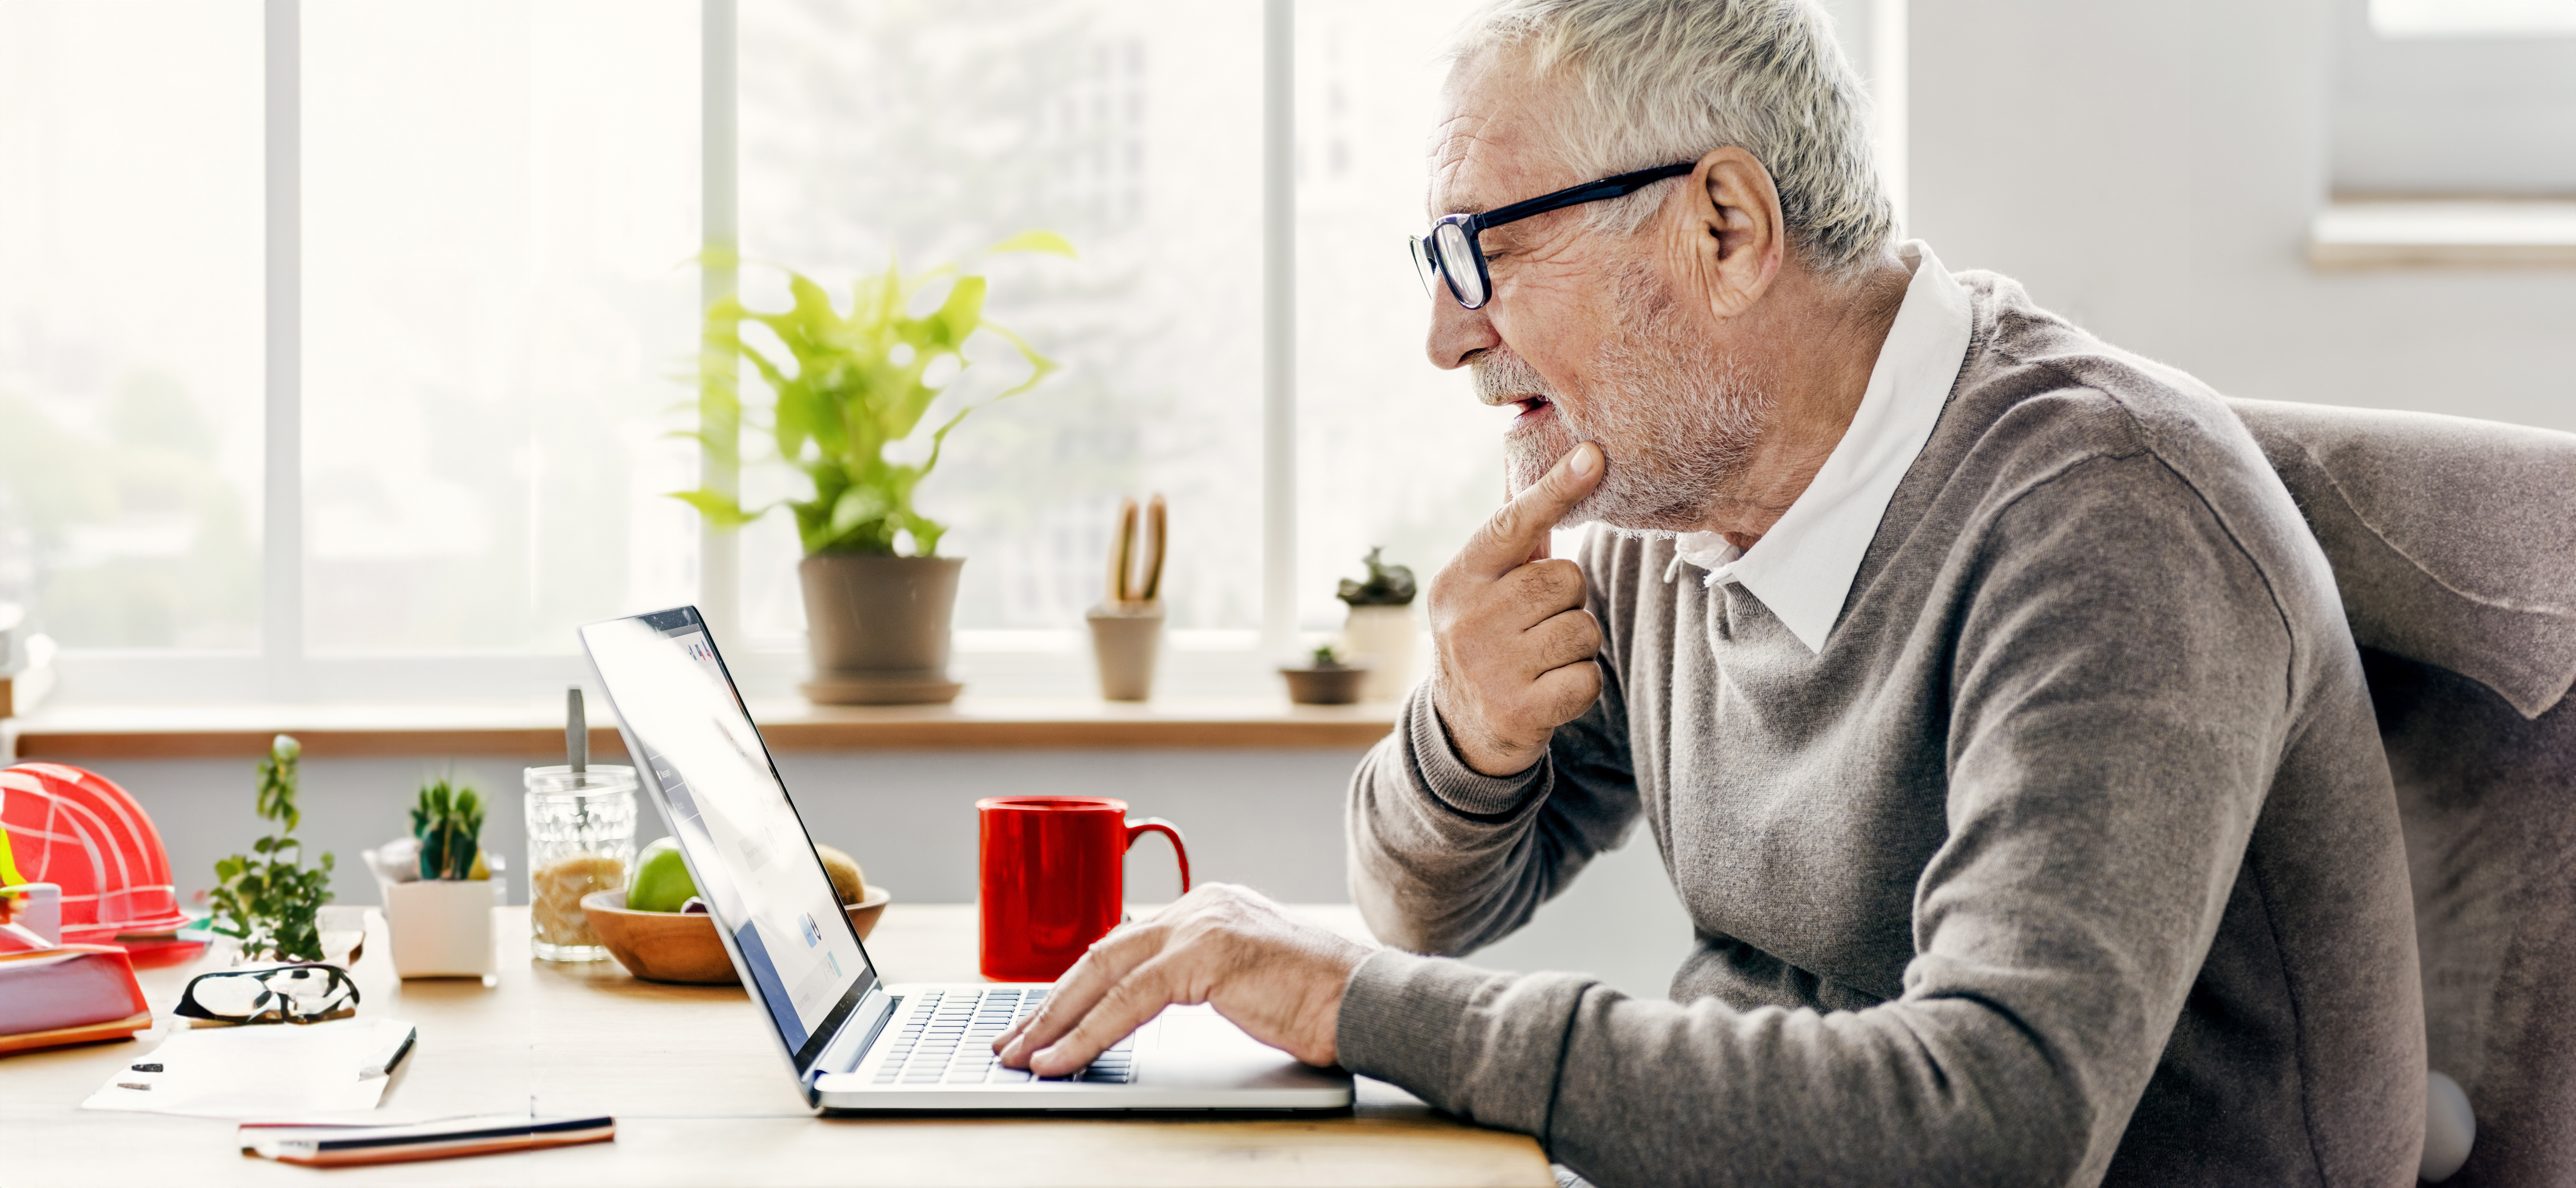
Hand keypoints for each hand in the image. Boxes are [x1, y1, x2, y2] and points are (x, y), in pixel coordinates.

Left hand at [993, 884, 1371, 1075]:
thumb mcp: (1244, 977)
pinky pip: (1128, 1002)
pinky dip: (1087, 1034)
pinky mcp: (1206, 957)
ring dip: (1055, 1020)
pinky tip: (1061, 1058)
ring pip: (1104, 975)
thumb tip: (1144, 999)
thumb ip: (1197, 975)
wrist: (1368, 999)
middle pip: (1101, 954)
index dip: (1077, 985)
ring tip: (1022, 1055)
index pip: (1123, 944)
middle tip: (1012, 1040)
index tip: (1042, 1019)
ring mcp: (1201, 926)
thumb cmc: (1317, 999)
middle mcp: (1199, 906)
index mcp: (1207, 907)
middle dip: (1049, 1002)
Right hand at [1427, 441, 1607, 775]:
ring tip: (1541, 659)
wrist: (1461, 731)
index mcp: (1459, 579)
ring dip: (1575, 646)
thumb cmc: (1487, 640)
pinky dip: (1580, 685)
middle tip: (1537, 624)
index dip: (1555, 490)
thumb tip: (1529, 465)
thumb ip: (1511, 537)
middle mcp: (1466, 619)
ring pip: (1583, 629)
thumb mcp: (1482, 587)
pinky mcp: (1517, 711)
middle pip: (1565, 580)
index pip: (1511, 524)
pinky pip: (1588, 678)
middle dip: (1567, 601)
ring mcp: (1489, 667)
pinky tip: (1549, 690)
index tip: (1593, 457)